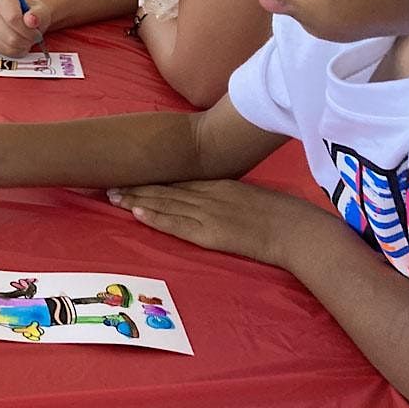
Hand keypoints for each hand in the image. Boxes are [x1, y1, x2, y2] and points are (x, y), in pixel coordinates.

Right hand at [0, 0, 49, 55]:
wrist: (29, 19)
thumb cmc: (34, 13)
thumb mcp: (41, 10)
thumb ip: (38, 14)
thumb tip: (31, 20)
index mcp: (3, 0)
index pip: (12, 18)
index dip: (27, 29)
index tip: (36, 31)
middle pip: (10, 35)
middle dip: (27, 39)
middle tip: (35, 36)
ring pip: (8, 45)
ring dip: (23, 45)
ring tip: (29, 39)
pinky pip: (5, 51)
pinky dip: (18, 50)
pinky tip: (22, 44)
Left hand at [107, 179, 328, 268]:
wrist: (300, 231)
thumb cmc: (283, 215)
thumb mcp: (250, 196)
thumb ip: (227, 194)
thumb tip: (213, 197)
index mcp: (219, 184)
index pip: (177, 178)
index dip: (151, 177)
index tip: (128, 173)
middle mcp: (209, 194)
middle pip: (165, 188)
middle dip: (136, 186)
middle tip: (108, 183)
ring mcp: (208, 213)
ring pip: (165, 203)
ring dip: (137, 200)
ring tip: (113, 196)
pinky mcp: (211, 233)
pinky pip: (178, 225)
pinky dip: (156, 218)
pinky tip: (137, 212)